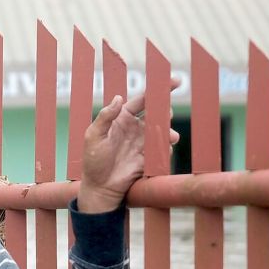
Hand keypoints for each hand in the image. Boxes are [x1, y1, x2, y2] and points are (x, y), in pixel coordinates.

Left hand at [78, 78, 181, 212]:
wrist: (100, 186)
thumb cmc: (93, 160)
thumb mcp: (93, 136)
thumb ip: (105, 116)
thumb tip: (118, 97)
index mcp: (122, 117)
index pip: (143, 99)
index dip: (158, 89)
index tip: (175, 81)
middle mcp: (136, 127)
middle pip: (157, 112)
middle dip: (165, 110)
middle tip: (166, 114)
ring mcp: (144, 141)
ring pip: (163, 129)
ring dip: (168, 130)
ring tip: (170, 136)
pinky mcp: (150, 156)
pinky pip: (163, 148)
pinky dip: (166, 147)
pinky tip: (163, 150)